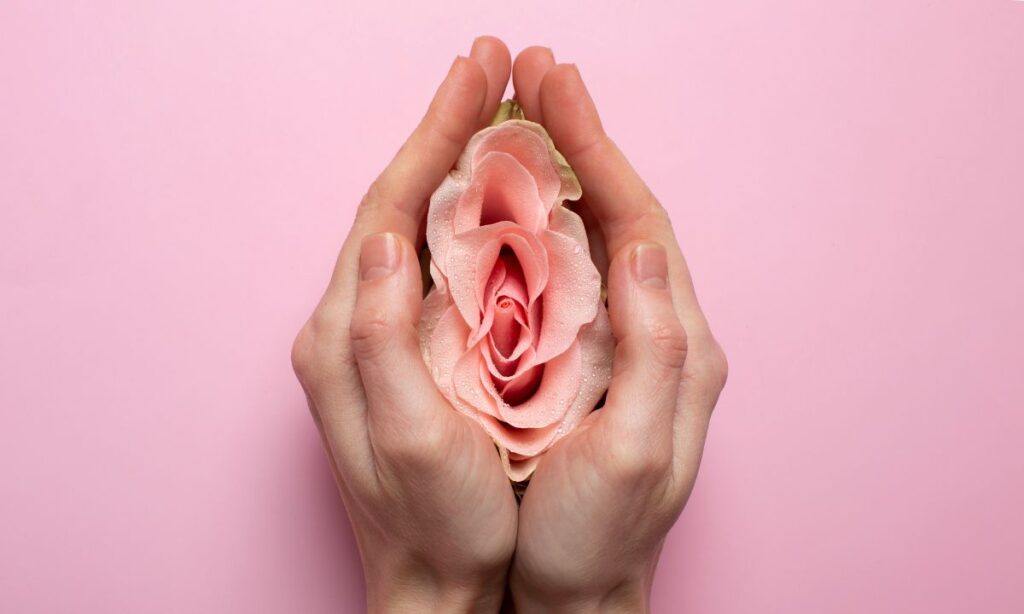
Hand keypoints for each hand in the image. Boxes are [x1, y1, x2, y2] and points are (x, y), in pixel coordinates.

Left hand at [291, 38, 517, 612]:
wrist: (434, 584)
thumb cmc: (435, 522)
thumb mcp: (405, 436)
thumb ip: (381, 335)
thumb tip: (387, 235)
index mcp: (346, 332)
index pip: (389, 207)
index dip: (433, 137)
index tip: (477, 78)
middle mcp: (351, 322)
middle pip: (398, 202)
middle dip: (445, 131)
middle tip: (493, 69)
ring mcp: (377, 334)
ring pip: (418, 226)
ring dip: (456, 163)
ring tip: (500, 112)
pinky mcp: (405, 350)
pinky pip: (435, 262)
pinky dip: (468, 214)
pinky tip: (502, 195)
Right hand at [507, 48, 728, 611]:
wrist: (577, 591)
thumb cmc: (598, 533)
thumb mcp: (636, 451)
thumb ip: (653, 349)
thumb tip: (646, 248)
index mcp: (677, 343)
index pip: (640, 223)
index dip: (597, 152)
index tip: (555, 92)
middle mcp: (658, 330)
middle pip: (620, 214)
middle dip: (579, 141)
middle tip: (533, 77)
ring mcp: (621, 342)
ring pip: (592, 237)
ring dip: (558, 172)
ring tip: (518, 116)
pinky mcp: (588, 359)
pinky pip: (567, 274)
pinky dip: (539, 224)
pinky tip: (507, 198)